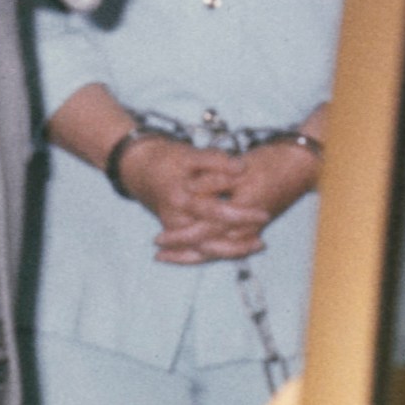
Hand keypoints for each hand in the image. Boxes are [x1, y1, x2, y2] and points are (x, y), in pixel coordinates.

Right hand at [116, 138, 258, 263]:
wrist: (139, 167)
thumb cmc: (168, 159)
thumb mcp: (190, 155)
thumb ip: (215, 160)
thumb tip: (241, 167)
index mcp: (182, 199)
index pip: (217, 213)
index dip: (242, 214)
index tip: (265, 213)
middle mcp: (177, 218)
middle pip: (213, 238)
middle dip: (240, 240)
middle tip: (264, 237)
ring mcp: (175, 228)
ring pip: (206, 248)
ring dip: (232, 249)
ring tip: (259, 245)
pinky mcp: (175, 232)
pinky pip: (198, 249)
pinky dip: (219, 250)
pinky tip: (241, 247)